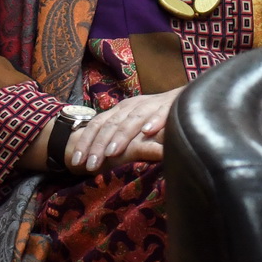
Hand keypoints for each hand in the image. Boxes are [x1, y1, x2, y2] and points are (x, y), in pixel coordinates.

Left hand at [63, 87, 181, 173]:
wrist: (186, 95)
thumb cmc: (156, 116)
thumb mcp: (133, 124)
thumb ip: (118, 136)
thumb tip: (95, 157)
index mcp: (121, 110)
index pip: (98, 124)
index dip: (86, 142)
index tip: (76, 162)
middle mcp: (133, 106)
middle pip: (111, 124)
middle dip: (99, 145)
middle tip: (90, 165)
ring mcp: (151, 105)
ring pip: (132, 119)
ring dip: (121, 136)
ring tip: (112, 153)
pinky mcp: (171, 105)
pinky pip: (162, 112)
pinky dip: (155, 120)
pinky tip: (148, 131)